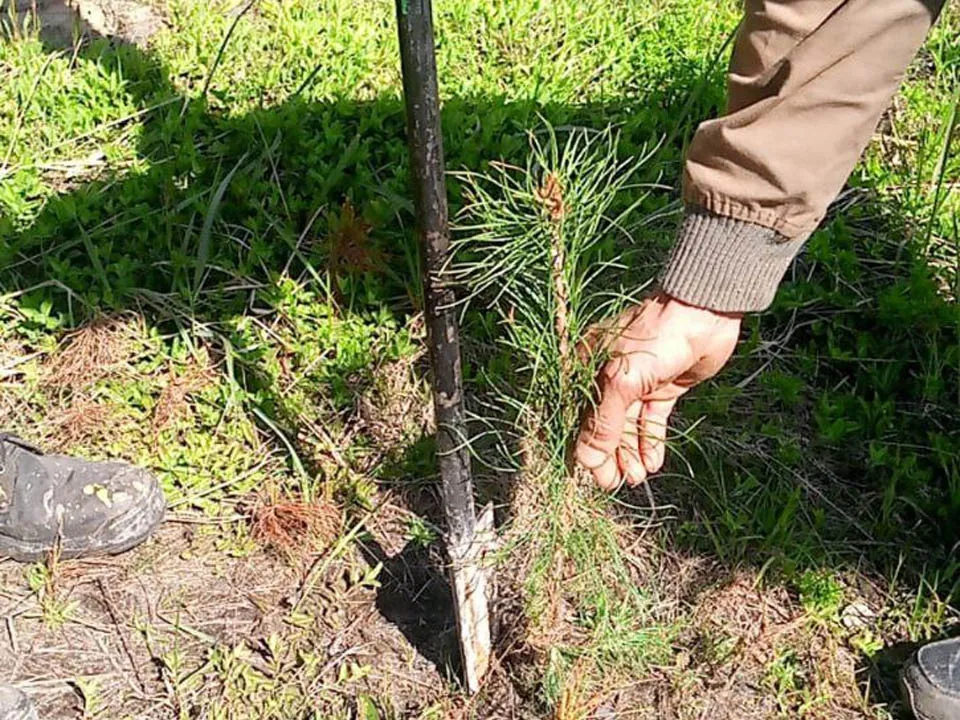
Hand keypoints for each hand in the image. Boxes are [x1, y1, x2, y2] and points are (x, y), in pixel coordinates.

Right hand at [575, 292, 741, 490]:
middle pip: (602, 425)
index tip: (588, 474)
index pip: (576, 415)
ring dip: (630, 453)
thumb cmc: (654, 337)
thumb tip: (585, 461)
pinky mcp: (662, 389)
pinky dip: (651, 443)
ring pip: (627, 427)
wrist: (703, 313)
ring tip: (637, 477)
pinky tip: (653, 462)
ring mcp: (637, 384)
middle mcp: (607, 378)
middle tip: (616, 483)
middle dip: (609, 455)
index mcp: (586, 368)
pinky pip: (651, 422)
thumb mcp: (622, 380)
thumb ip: (604, 422)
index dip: (581, 445)